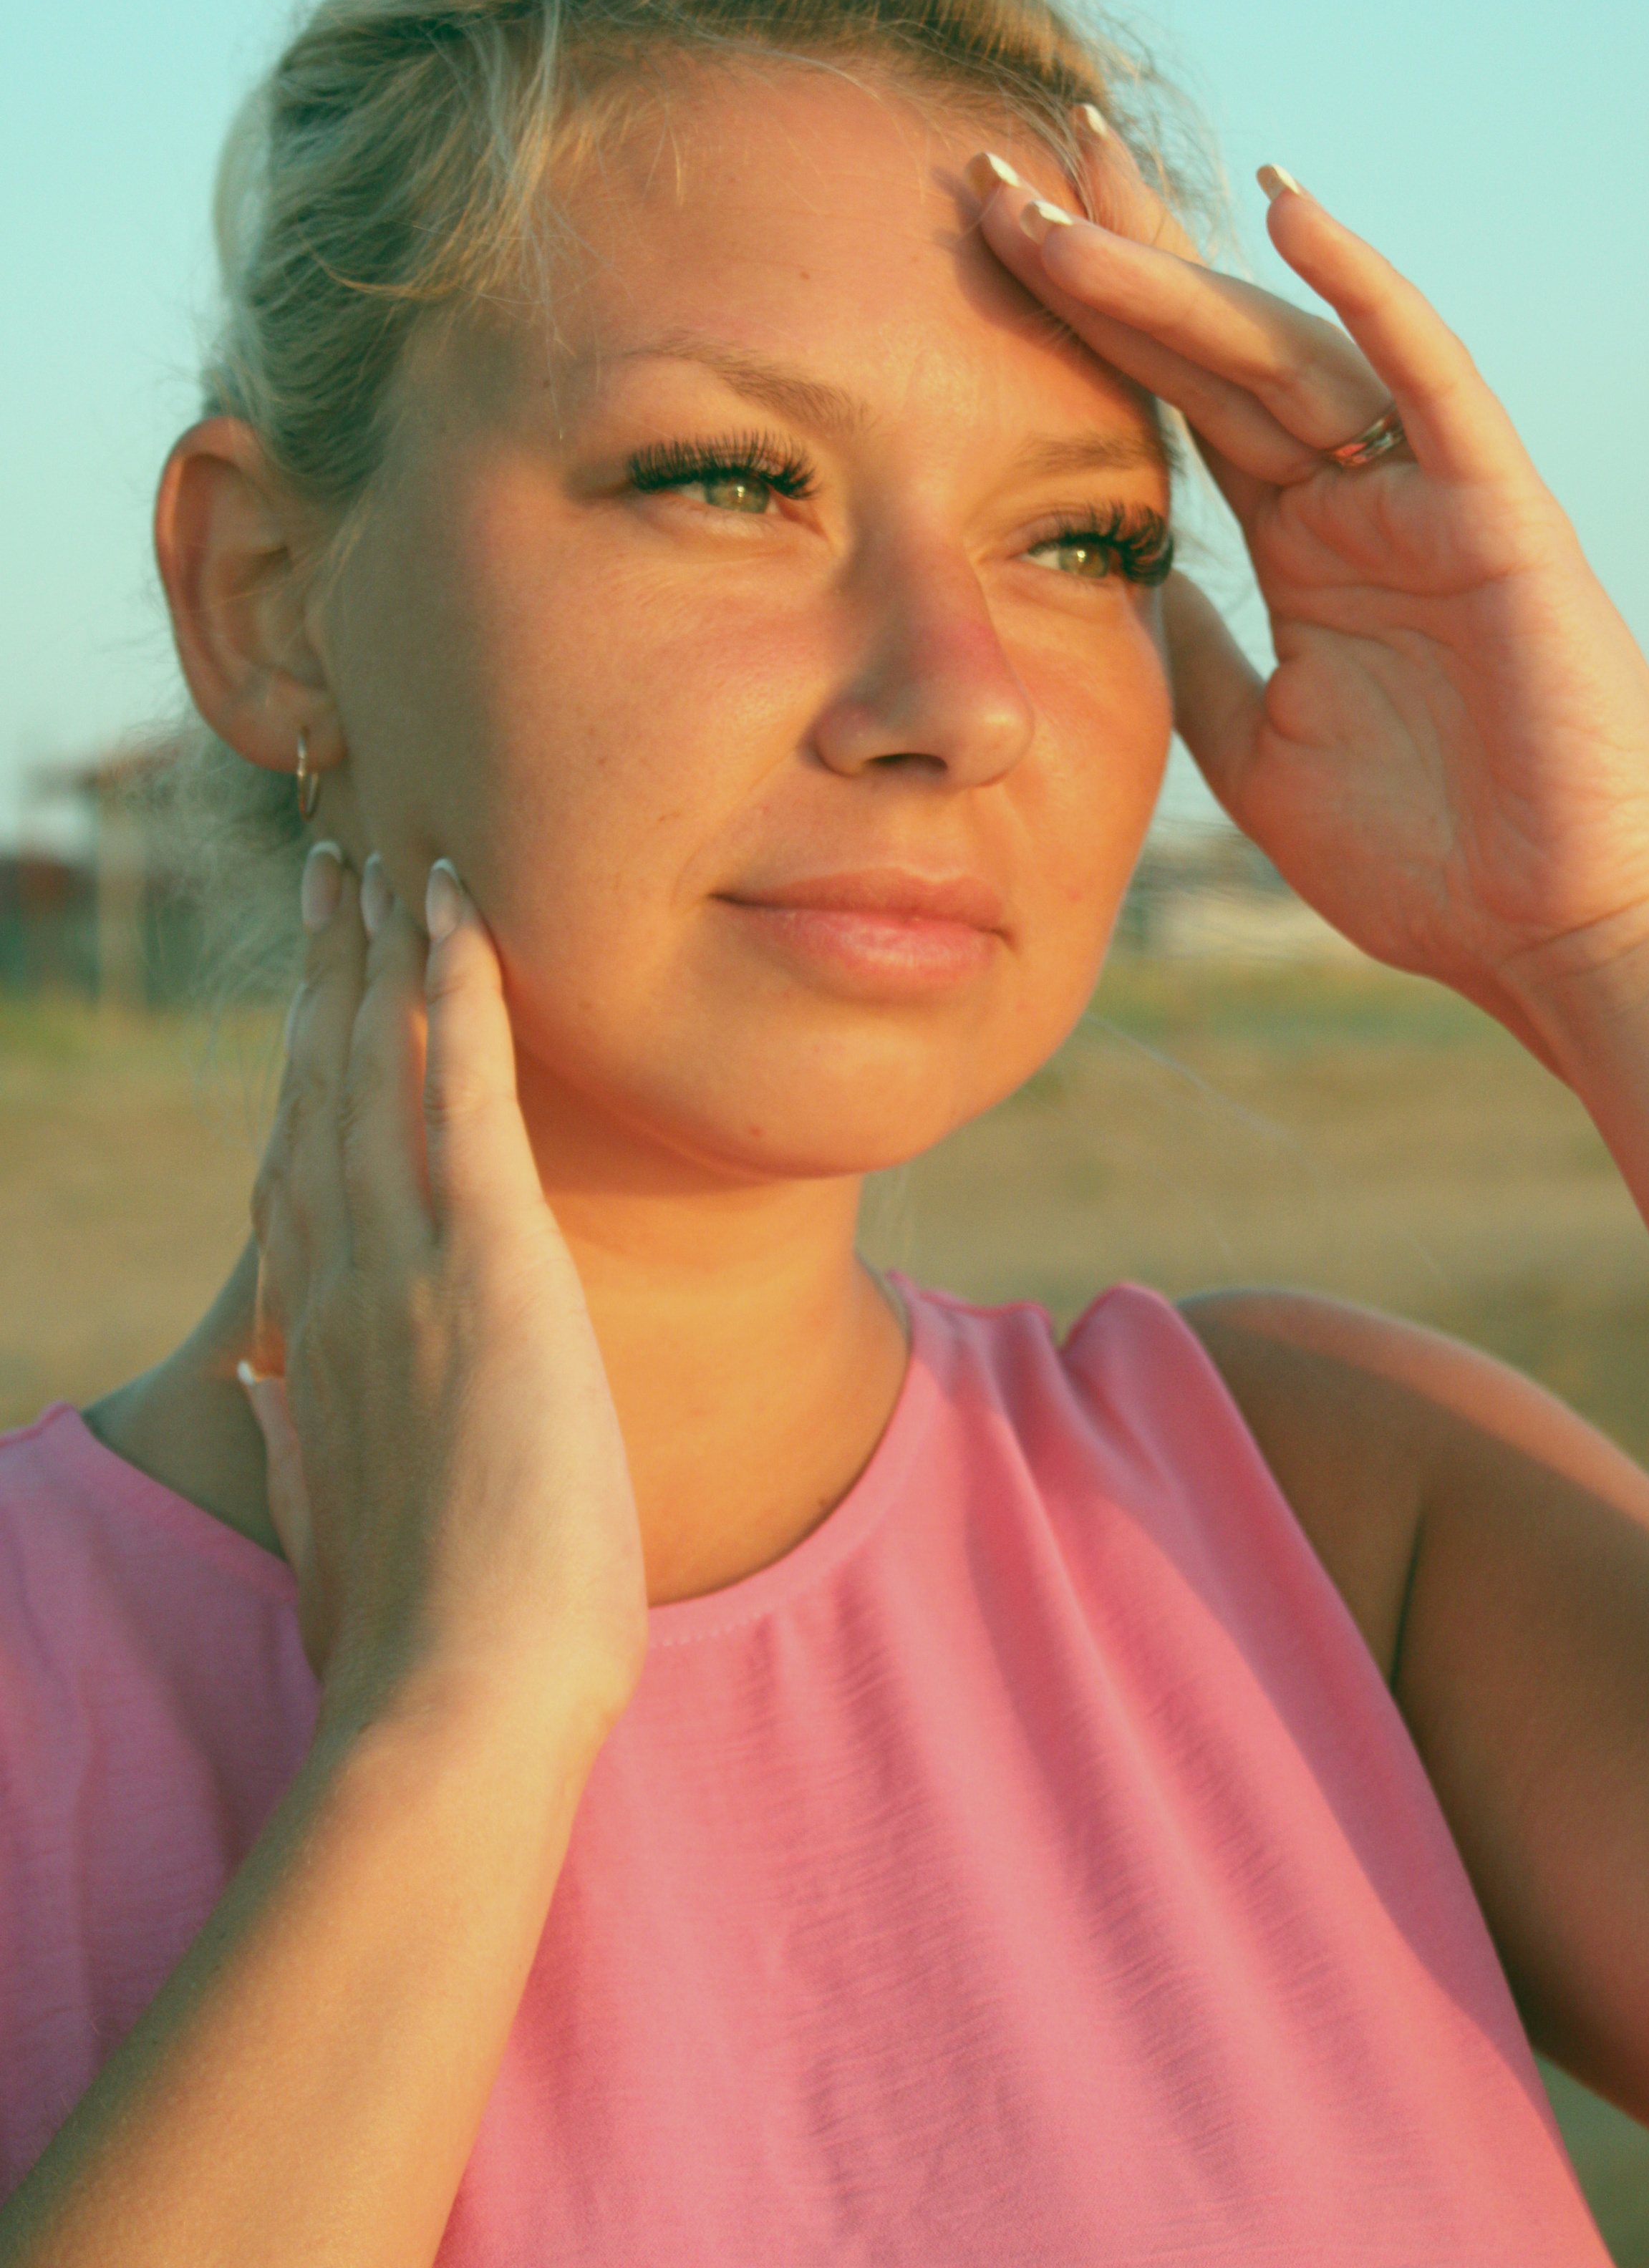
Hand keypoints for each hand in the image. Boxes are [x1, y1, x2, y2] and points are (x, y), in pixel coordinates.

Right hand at [241, 847, 646, 1754]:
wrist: (452, 1699)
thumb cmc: (408, 1639)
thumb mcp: (326, 1527)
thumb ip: (287, 1444)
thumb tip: (252, 1396)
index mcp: (308, 1345)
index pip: (299, 1174)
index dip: (299, 1077)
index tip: (308, 1010)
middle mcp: (338, 1281)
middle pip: (323, 1092)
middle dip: (329, 976)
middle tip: (330, 879)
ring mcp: (404, 1262)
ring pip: (380, 1067)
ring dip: (382, 951)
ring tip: (383, 859)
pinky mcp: (486, 1259)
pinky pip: (465, 1087)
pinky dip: (460, 989)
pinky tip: (458, 912)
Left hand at [968, 129, 1648, 1051]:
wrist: (1554, 937)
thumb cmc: (1424, 859)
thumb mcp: (1250, 747)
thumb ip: (1190, 652)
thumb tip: (1117, 579)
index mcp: (1297, 546)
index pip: (1172, 402)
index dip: (1082, 319)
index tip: (984, 239)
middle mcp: (1352, 497)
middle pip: (1208, 346)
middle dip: (1102, 257)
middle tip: (989, 166)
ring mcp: (1422, 494)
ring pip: (1283, 348)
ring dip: (1175, 266)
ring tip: (1070, 182)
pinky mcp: (1497, 512)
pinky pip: (1428, 378)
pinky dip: (1364, 290)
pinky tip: (1289, 206)